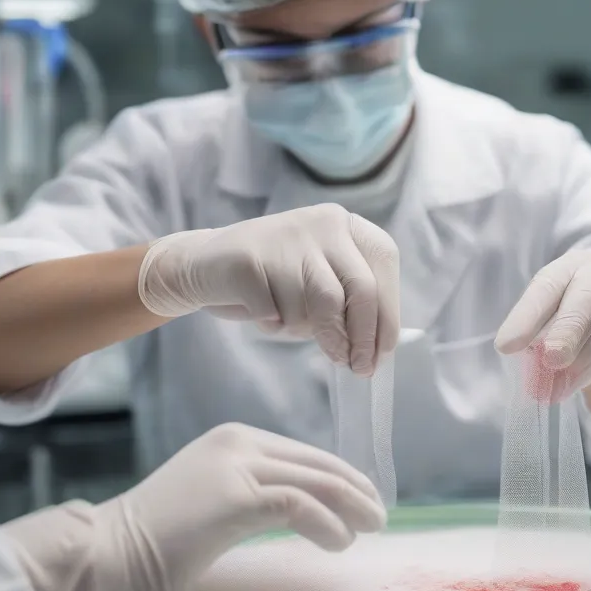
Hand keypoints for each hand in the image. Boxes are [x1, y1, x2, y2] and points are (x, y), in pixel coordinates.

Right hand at [3, 423, 386, 590]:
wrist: (100, 561)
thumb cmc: (150, 548)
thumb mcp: (211, 507)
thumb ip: (250, 500)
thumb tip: (299, 513)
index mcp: (231, 442)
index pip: (303, 455)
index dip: (340, 477)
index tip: (362, 502)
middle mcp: (236, 443)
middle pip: (317, 463)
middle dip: (355, 489)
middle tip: (379, 515)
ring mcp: (235, 466)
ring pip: (316, 481)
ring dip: (352, 506)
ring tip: (371, 528)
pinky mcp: (236, 497)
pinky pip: (300, 507)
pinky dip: (328, 525)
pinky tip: (339, 543)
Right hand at [138, 203, 398, 375]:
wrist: (204, 265)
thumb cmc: (273, 282)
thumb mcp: (320, 283)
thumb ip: (350, 305)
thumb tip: (376, 349)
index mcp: (346, 225)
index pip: (383, 266)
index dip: (387, 314)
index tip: (380, 353)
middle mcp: (323, 222)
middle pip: (360, 289)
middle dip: (360, 337)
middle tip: (356, 368)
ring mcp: (286, 236)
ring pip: (319, 304)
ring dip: (311, 332)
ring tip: (291, 330)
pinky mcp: (249, 258)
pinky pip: (277, 312)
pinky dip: (272, 325)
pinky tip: (263, 315)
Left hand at [495, 250, 590, 399]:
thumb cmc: (581, 314)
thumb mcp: (556, 316)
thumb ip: (540, 336)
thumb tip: (527, 371)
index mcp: (565, 268)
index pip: (544, 288)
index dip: (525, 317)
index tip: (506, 346)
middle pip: (583, 302)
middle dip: (565, 334)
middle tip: (550, 360)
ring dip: (580, 364)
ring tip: (558, 388)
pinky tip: (577, 383)